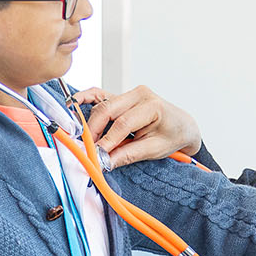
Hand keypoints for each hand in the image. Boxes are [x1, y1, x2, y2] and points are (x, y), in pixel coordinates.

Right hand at [72, 86, 201, 166]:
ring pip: (102, 105)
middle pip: (108, 110)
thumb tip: (104, 161)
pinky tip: (73, 103)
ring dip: (90, 123)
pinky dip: (86, 99)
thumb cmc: (172, 136)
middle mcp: (140, 94)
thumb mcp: (154, 150)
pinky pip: (100, 95)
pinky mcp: (122, 97)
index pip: (123, 123)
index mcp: (152, 105)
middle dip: (94, 130)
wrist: (182, 125)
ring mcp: (130, 93)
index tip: (96, 155)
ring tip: (83, 140)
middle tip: (86, 149)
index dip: (107, 140)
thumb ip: (128, 154)